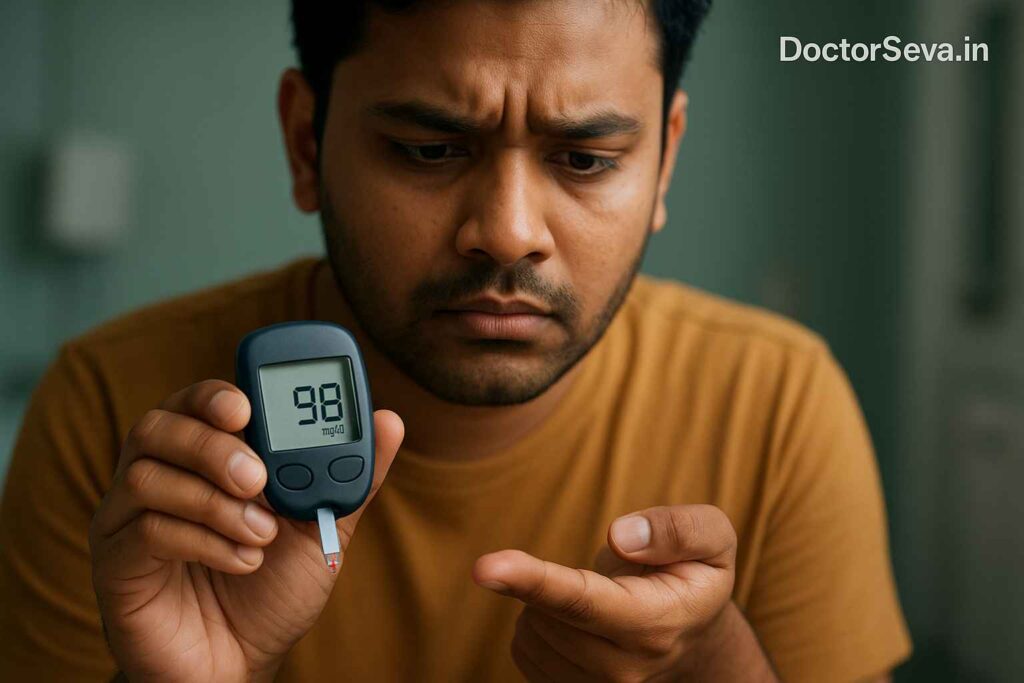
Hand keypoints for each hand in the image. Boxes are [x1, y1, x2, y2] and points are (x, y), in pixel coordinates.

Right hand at [89, 380, 403, 681]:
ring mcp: (129, 516)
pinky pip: (144, 529)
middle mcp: (162, 475)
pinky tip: (241, 561)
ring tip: (261, 535)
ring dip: (214, 503)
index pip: (196, 401)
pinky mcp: (115, 561)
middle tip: (258, 479)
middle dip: (213, 447)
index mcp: (207, 456)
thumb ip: (350, 475)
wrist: (242, 663)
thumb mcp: (323, 527)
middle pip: (158, 426)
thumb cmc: (274, 589)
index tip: (247, 407)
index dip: (215, 394)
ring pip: (146, 474)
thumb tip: (390, 420)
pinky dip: (202, 542)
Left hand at [474, 504, 750, 681]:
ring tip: (594, 600)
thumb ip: (676, 529)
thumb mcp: (713, 538)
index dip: (531, 580)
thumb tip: (620, 537)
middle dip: (554, 580)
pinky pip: (524, 652)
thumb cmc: (696, 575)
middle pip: (545, 614)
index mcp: (656, 623)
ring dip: (545, 604)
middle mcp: (625, 670)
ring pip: (529, 633)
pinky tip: (575, 623)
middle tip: (603, 578)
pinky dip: (538, 625)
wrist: (698, 641)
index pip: (581, 602)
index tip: (485, 567)